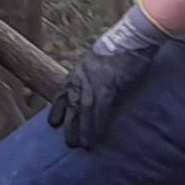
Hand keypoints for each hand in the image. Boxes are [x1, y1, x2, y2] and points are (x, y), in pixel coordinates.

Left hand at [47, 5, 168, 148]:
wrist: (131, 38)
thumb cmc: (119, 49)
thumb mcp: (98, 60)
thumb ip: (93, 74)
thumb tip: (95, 86)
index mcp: (78, 71)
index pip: (62, 92)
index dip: (57, 108)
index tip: (53, 122)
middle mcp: (81, 77)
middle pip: (71, 106)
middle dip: (70, 125)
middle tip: (70, 144)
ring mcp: (93, 82)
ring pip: (84, 111)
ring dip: (84, 130)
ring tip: (86, 146)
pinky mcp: (107, 86)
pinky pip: (101, 110)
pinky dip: (99, 124)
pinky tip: (100, 136)